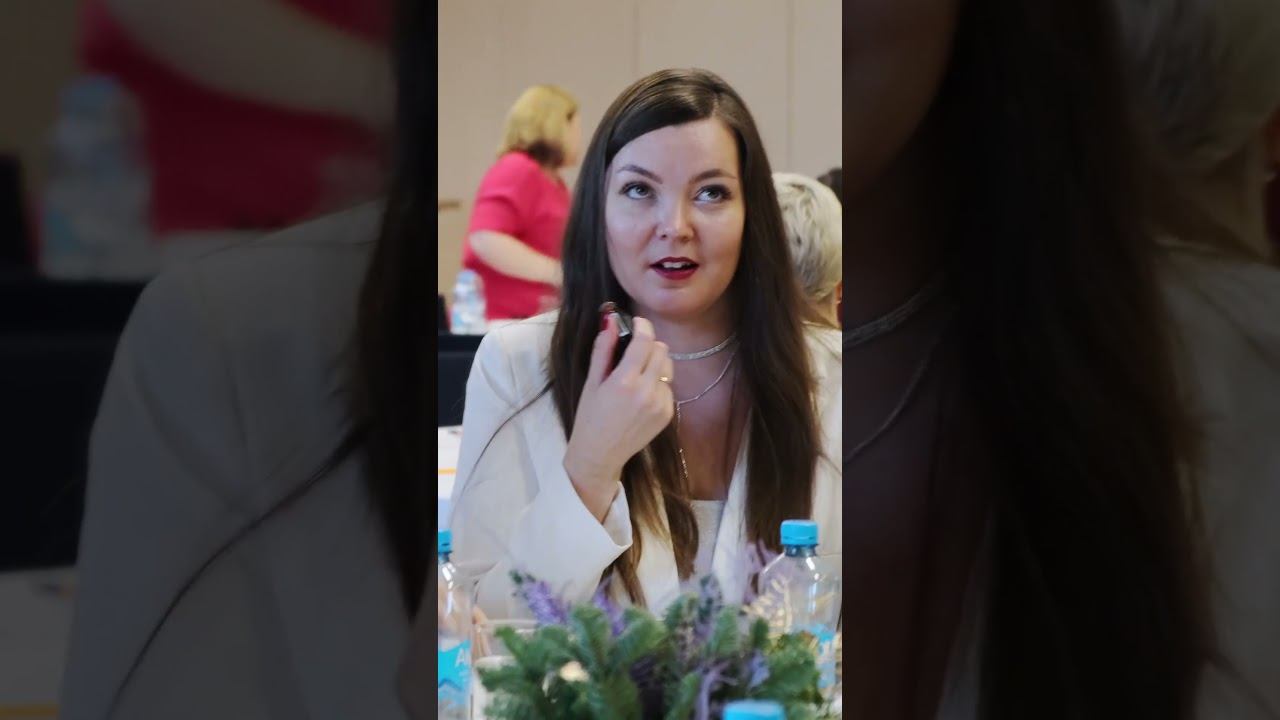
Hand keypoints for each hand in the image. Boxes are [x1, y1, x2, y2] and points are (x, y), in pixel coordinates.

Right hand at [563, 315, 674, 520]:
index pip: (645, 341)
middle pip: (661, 350)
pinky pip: (668, 386)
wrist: (600, 455)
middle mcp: (646, 392)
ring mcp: (660, 404)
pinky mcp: (667, 414)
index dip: (642, 325)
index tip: (637, 322)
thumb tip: (611, 320)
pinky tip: (641, 393)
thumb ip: (603, 348)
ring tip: (637, 373)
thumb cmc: (590, 417)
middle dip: (648, 344)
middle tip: (634, 350)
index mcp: (624, 382)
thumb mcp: (592, 381)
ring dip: (655, 362)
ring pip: (668, 367)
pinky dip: (658, 383)